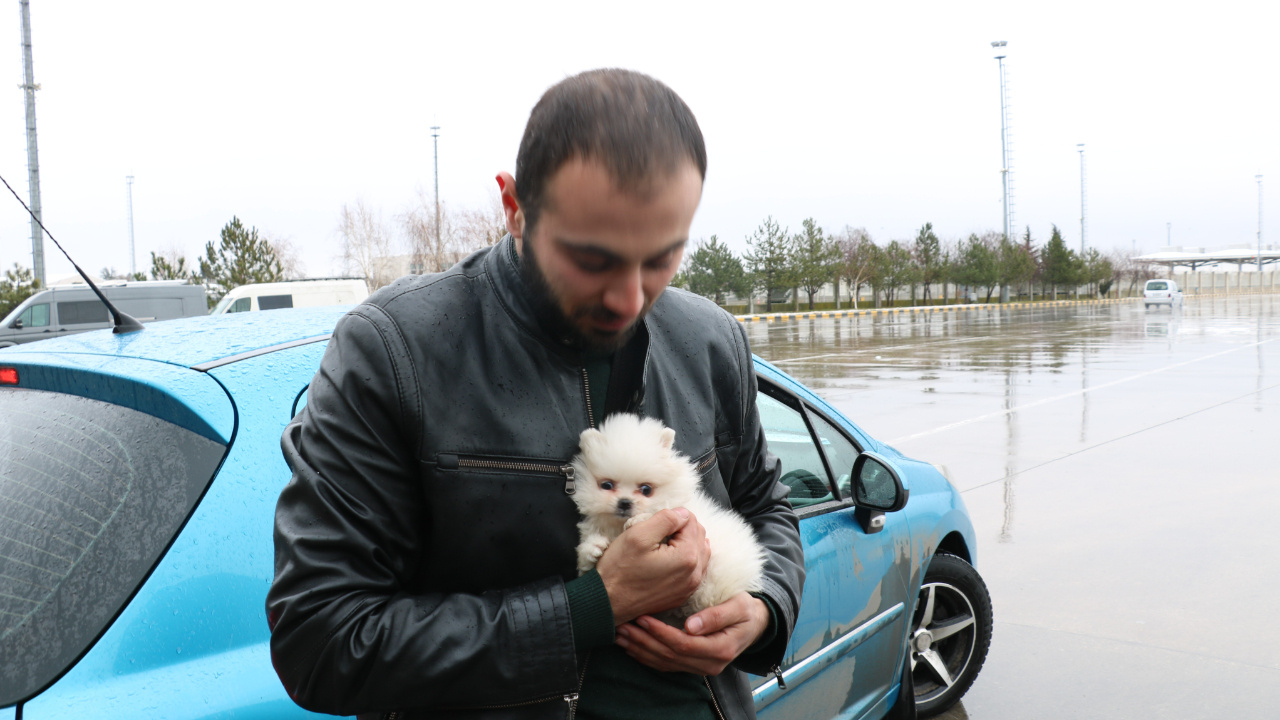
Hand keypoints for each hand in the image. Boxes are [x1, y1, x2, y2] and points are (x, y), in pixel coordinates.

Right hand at [596, 507, 709, 624]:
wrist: (608, 603)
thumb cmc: (619, 571)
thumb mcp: (638, 535)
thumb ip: (666, 519)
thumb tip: (683, 513)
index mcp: (686, 557)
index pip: (691, 521)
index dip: (672, 516)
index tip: (655, 522)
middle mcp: (694, 574)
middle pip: (698, 536)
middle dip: (680, 529)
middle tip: (657, 532)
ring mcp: (689, 587)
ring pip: (699, 552)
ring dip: (685, 542)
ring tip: (663, 543)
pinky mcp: (682, 595)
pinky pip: (693, 569)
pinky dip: (685, 559)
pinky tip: (668, 558)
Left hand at [613, 592, 770, 674]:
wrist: (755, 624)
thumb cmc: (746, 610)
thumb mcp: (739, 606)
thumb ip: (717, 615)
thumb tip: (691, 626)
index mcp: (720, 649)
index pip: (683, 644)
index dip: (661, 633)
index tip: (643, 618)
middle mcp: (709, 664)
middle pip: (670, 656)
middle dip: (644, 641)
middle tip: (623, 625)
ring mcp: (700, 668)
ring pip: (665, 663)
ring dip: (640, 650)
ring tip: (621, 635)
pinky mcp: (693, 666)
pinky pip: (666, 665)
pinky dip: (646, 657)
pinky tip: (631, 647)